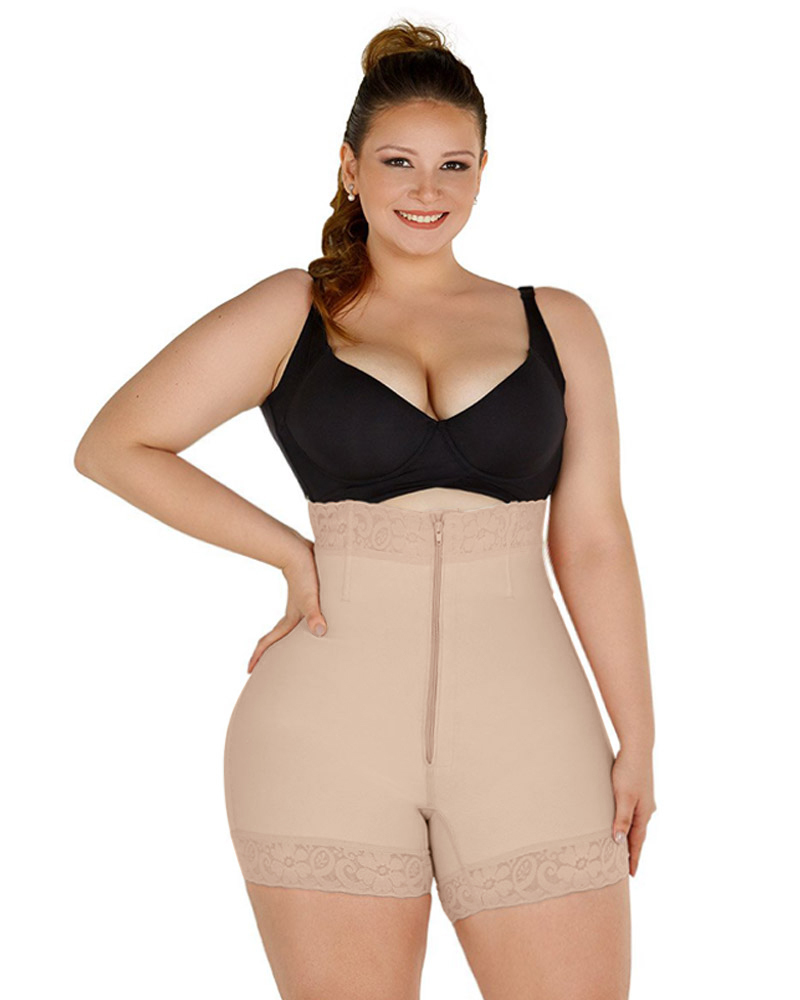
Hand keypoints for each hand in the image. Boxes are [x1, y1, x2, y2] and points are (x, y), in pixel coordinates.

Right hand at [247, 539, 327, 673]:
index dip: (259, 656)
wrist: (300, 551)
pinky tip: (310, 627)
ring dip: (284, 640)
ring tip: (287, 653)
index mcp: (291, 619)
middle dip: (269, 654)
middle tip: (264, 669)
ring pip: (288, 628)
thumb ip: (314, 614)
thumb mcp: (311, 597)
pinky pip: (301, 618)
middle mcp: (292, 614)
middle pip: (277, 638)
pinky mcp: (306, 596)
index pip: (270, 641)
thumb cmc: (306, 573)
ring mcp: (298, 605)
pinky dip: (302, 626)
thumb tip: (320, 632)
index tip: (249, 670)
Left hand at [610, 744, 655, 876]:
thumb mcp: (623, 797)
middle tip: (625, 866)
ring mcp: (644, 800)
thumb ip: (621, 819)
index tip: (630, 874)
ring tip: (622, 847)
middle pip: (638, 835)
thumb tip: (618, 841)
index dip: (633, 858)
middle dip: (632, 850)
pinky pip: (633, 813)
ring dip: (630, 836)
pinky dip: (628, 822)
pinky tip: (623, 821)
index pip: (637, 842)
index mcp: (643, 814)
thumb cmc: (629, 772)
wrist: (637, 748)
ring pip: (635, 823)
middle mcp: (646, 809)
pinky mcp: (639, 791)